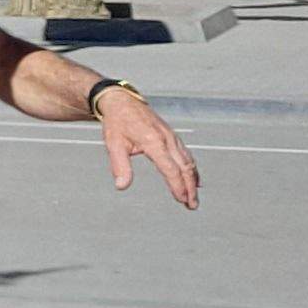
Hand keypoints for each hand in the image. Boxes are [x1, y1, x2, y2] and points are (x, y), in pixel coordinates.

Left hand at [96, 89, 198, 208]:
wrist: (122, 102)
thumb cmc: (117, 122)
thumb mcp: (114, 144)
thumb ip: (120, 166)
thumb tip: (121, 186)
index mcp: (154, 142)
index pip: (170, 169)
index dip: (177, 186)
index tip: (181, 200)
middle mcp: (167, 139)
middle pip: (185, 167)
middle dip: (189, 188)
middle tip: (192, 205)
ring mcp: (172, 137)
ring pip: (188, 161)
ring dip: (192, 180)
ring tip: (193, 197)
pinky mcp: (172, 136)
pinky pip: (186, 155)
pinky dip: (191, 169)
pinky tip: (194, 179)